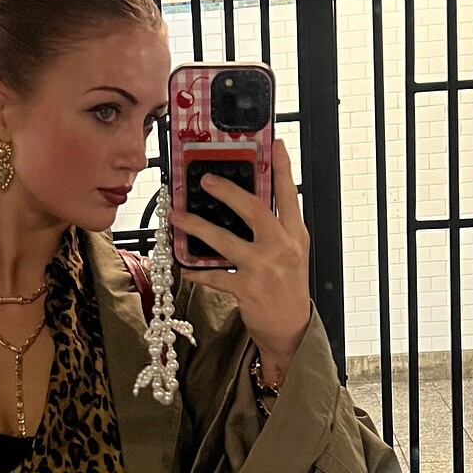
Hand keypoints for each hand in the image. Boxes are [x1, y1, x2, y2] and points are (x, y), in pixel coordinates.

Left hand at [168, 138, 311, 372]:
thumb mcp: (291, 252)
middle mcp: (282, 248)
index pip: (289, 195)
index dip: (282, 168)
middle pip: (254, 210)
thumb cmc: (287, 287)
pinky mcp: (246, 289)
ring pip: (224, 241)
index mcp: (295, 235)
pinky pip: (214, 275)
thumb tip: (247, 202)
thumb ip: (276, 227)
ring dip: (197, 227)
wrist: (292, 329)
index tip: (275, 144)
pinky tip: (185, 267)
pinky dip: (197, 271)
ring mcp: (264, 269)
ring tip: (178, 217)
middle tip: (205, 179)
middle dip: (227, 192)